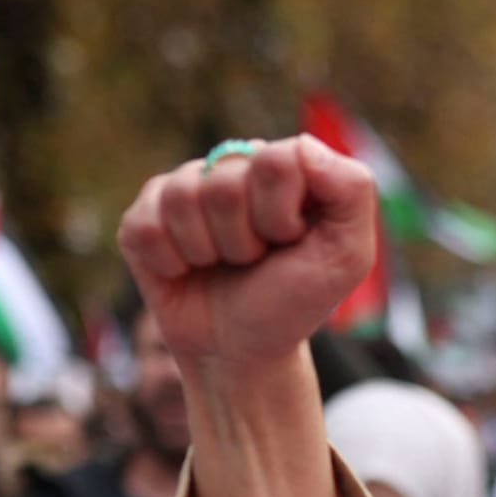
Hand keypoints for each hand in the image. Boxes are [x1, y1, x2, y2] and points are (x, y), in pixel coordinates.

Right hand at [116, 136, 377, 368]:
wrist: (244, 351)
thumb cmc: (295, 301)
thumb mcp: (347, 255)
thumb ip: (352, 190)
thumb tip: (302, 145)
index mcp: (281, 165)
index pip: (275, 161)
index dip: (281, 216)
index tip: (291, 242)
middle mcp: (229, 166)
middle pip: (224, 183)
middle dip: (245, 240)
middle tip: (254, 260)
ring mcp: (182, 188)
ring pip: (182, 200)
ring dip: (209, 251)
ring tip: (224, 265)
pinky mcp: (142, 218)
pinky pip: (145, 227)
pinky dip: (171, 263)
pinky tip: (187, 271)